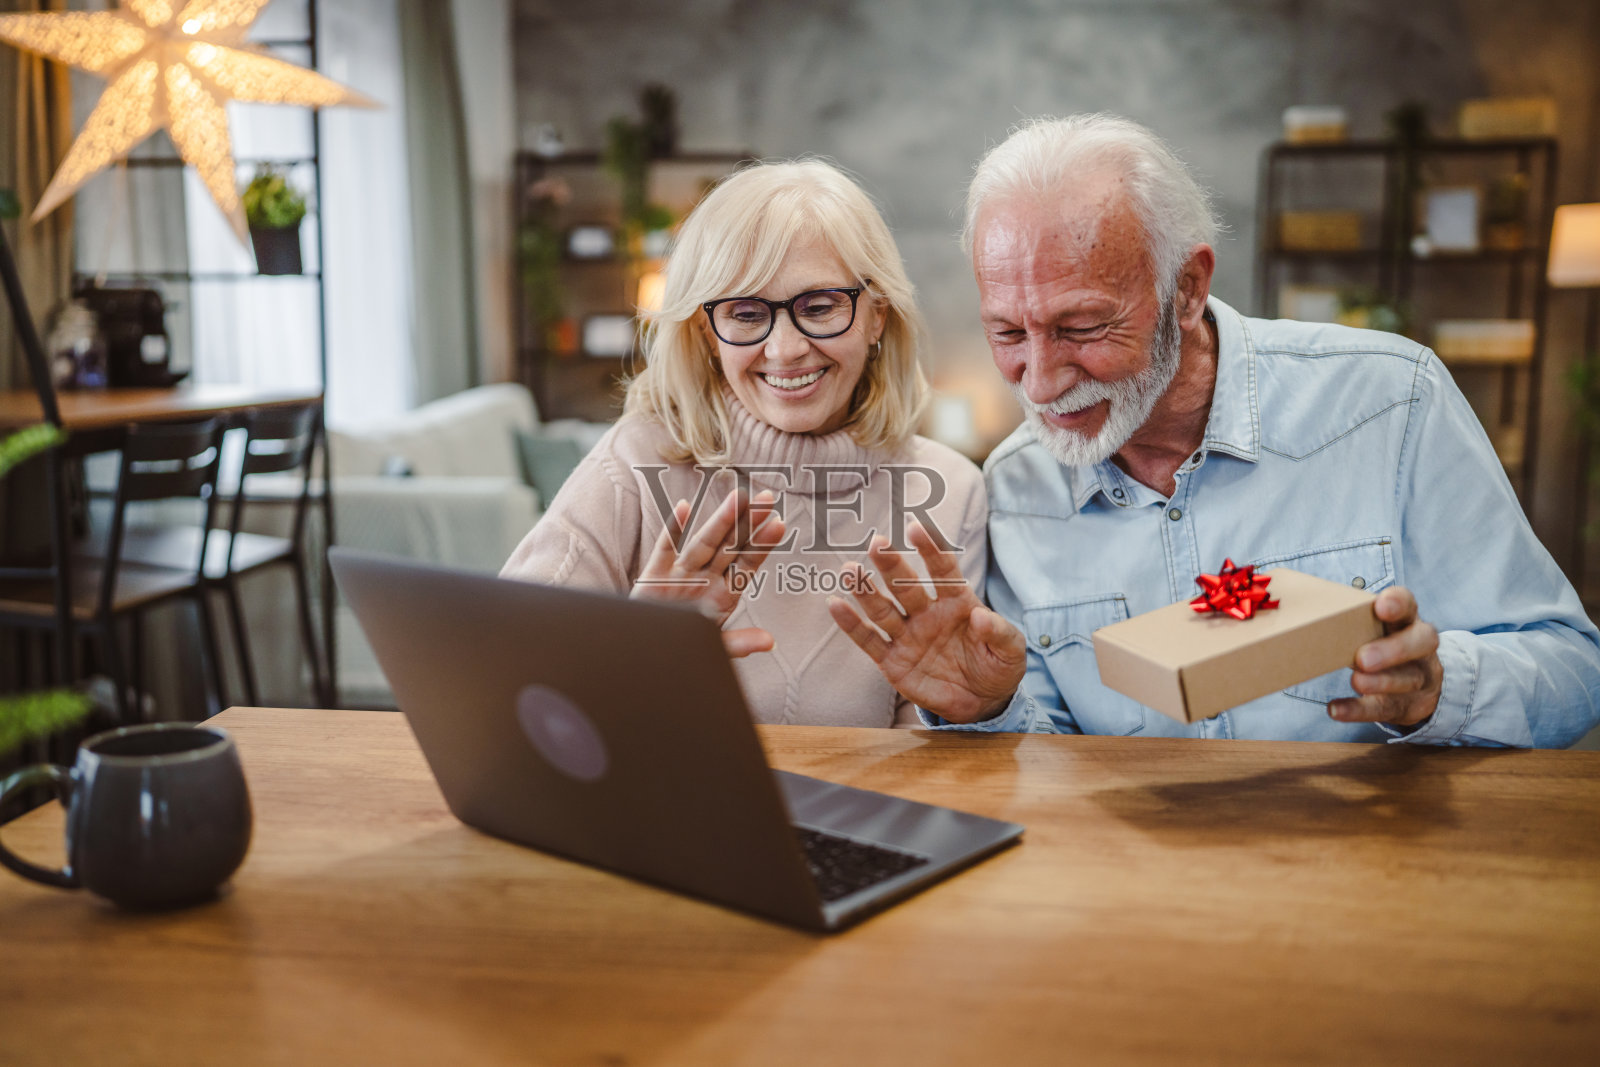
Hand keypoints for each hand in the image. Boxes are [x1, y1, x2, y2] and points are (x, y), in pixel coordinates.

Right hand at [633, 489, 785, 657]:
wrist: (645, 654)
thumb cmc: (682, 649)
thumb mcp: (713, 648)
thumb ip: (740, 643)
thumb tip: (770, 641)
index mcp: (723, 594)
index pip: (747, 564)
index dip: (762, 545)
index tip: (779, 525)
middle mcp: (704, 577)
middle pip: (730, 546)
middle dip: (748, 523)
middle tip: (767, 499)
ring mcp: (680, 573)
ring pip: (703, 542)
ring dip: (720, 521)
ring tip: (738, 498)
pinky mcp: (654, 575)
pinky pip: (664, 549)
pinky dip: (672, 529)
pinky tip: (683, 508)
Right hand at [827, 521, 1025, 722]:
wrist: (983, 704)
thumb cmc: (997, 668)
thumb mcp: (1010, 651)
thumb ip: (999, 632)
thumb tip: (980, 615)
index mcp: (957, 603)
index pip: (943, 570)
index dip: (931, 549)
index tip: (916, 528)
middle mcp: (928, 614)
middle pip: (906, 585)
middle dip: (892, 565)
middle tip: (877, 543)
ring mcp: (908, 636)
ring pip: (882, 609)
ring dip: (865, 590)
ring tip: (849, 571)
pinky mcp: (893, 661)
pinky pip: (869, 641)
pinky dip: (852, 624)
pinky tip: (836, 605)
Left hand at [1328, 586, 1441, 727]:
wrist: (1416, 684)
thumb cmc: (1379, 645)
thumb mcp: (1371, 628)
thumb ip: (1346, 621)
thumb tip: (1299, 613)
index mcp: (1406, 620)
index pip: (1409, 605)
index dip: (1398, 603)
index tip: (1381, 606)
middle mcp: (1421, 647)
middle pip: (1422, 642)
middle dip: (1393, 649)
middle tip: (1363, 658)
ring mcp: (1421, 677)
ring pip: (1409, 679)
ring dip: (1380, 682)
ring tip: (1356, 682)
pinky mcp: (1411, 705)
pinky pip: (1386, 708)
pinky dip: (1359, 710)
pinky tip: (1336, 709)